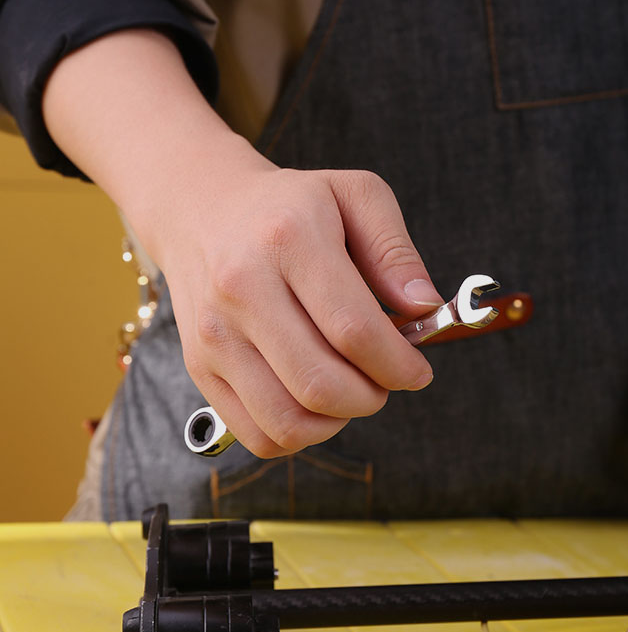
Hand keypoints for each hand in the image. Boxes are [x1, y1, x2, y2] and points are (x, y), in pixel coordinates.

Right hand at [160, 157, 441, 456]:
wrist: (203, 210)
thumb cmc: (289, 207)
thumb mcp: (354, 196)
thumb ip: (396, 251)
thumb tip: (424, 307)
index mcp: (288, 239)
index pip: (354, 329)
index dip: (399, 365)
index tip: (418, 371)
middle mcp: (241, 289)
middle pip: (320, 384)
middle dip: (372, 396)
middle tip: (384, 380)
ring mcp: (214, 334)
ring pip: (288, 422)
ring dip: (337, 421)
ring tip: (349, 390)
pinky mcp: (199, 366)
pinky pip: (259, 436)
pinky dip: (300, 434)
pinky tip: (314, 402)